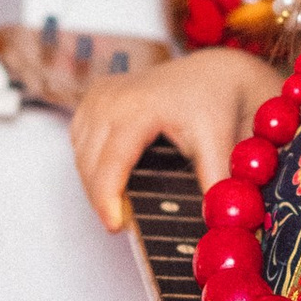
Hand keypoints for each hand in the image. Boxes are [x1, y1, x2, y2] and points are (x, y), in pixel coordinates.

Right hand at [70, 45, 279, 230]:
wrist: (213, 73)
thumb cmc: (216, 105)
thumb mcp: (220, 142)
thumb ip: (215, 180)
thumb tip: (215, 220)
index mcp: (141, 105)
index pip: (112, 161)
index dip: (107, 198)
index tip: (115, 227)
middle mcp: (112, 96)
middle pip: (90, 162)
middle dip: (102, 198)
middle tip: (124, 223)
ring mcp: (99, 95)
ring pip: (81, 154)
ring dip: (94, 182)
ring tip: (121, 204)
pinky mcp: (93, 97)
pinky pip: (80, 141)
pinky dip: (91, 163)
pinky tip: (113, 176)